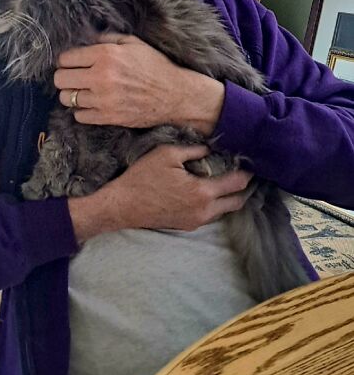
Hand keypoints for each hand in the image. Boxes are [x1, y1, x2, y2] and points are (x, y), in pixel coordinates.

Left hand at [54, 34, 224, 133]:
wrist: (175, 95)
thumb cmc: (155, 66)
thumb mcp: (133, 43)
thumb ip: (106, 38)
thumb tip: (85, 37)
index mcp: (105, 55)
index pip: (65, 58)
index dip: (65, 60)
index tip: (70, 63)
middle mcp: (100, 77)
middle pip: (60, 79)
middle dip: (64, 77)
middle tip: (73, 78)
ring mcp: (103, 99)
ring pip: (66, 99)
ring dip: (71, 95)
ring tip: (81, 92)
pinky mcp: (108, 117)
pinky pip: (79, 116)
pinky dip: (81, 111)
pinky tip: (91, 104)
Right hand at [68, 144, 252, 242]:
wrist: (122, 206)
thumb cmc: (142, 178)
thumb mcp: (167, 154)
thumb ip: (194, 150)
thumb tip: (210, 148)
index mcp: (202, 192)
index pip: (237, 183)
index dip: (248, 172)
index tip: (252, 163)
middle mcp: (204, 210)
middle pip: (237, 202)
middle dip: (245, 188)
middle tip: (247, 174)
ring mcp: (196, 221)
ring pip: (225, 210)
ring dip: (230, 197)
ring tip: (230, 182)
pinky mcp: (187, 226)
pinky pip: (210, 215)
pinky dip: (216, 204)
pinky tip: (210, 192)